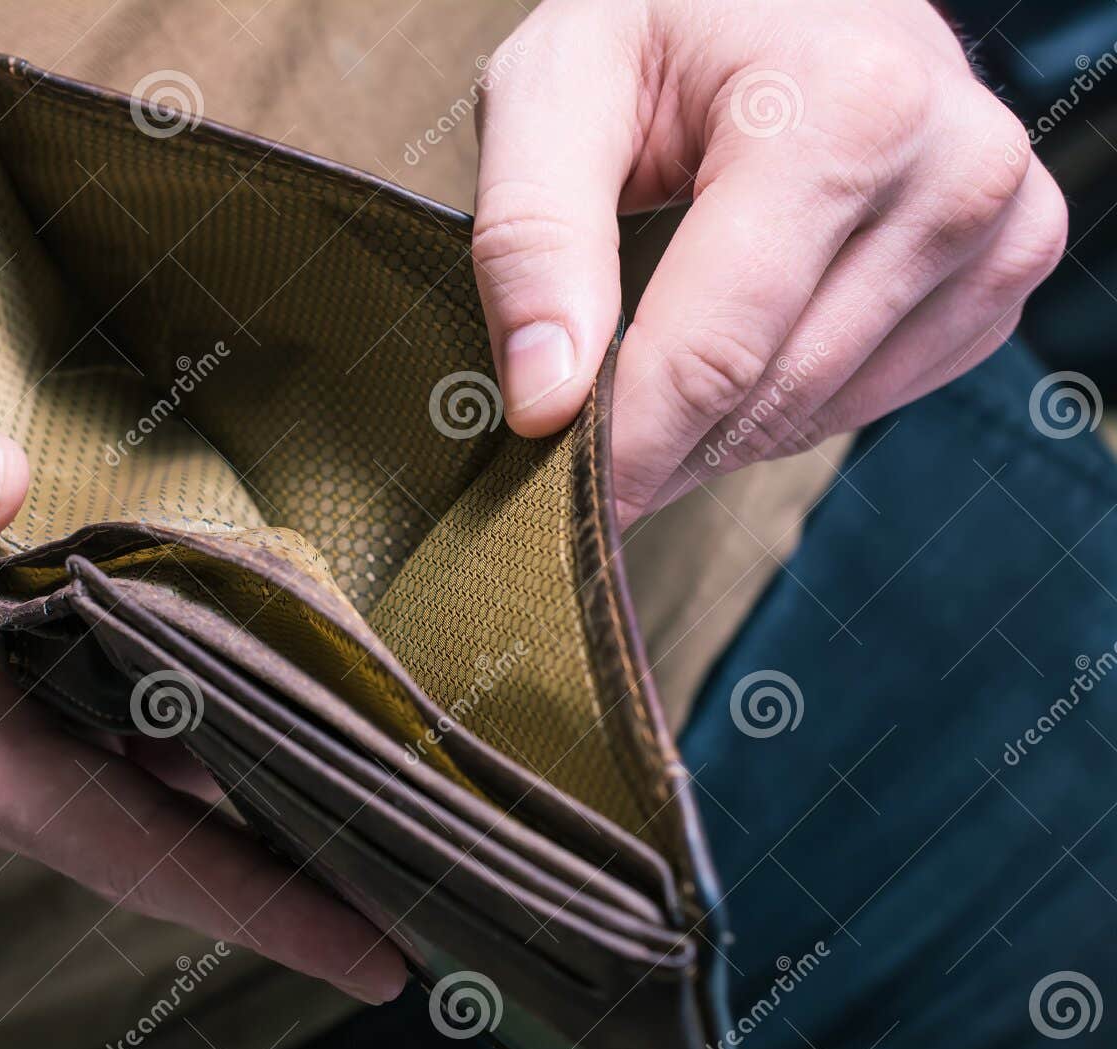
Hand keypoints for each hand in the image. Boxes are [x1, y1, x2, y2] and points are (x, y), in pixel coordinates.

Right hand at [0, 428, 403, 1004]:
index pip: (148, 849)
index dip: (270, 906)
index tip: (391, 955)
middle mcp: (16, 750)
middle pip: (199, 817)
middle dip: (322, 847)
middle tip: (471, 855)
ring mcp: (19, 714)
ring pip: (183, 759)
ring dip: (293, 772)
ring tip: (429, 768)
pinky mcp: (7, 667)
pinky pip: (141, 697)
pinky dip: (220, 699)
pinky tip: (287, 666)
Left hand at [473, 0, 1066, 519]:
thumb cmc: (661, 18)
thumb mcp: (556, 89)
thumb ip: (532, 238)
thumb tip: (546, 403)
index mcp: (848, 110)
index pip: (719, 351)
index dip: (629, 449)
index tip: (565, 510)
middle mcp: (955, 169)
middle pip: (772, 395)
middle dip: (662, 444)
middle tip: (578, 450)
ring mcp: (1000, 223)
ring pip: (822, 411)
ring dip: (716, 430)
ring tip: (646, 383)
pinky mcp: (1005, 264)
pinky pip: (876, 396)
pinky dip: (786, 404)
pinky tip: (737, 356)